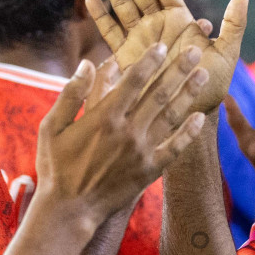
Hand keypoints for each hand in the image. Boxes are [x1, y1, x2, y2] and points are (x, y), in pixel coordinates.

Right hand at [33, 36, 208, 235]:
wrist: (70, 210)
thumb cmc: (56, 166)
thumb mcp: (51, 127)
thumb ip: (71, 94)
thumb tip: (89, 63)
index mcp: (103, 117)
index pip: (133, 81)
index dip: (149, 60)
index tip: (162, 44)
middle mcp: (127, 131)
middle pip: (159, 93)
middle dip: (178, 69)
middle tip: (195, 50)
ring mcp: (141, 151)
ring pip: (170, 116)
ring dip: (188, 93)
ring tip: (203, 74)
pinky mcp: (149, 170)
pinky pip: (174, 148)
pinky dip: (188, 133)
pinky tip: (200, 118)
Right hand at [85, 0, 245, 115]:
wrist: (192, 111)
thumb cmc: (211, 84)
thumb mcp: (227, 53)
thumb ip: (233, 25)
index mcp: (180, 18)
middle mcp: (158, 24)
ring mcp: (142, 38)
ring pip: (122, 4)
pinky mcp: (128, 56)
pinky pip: (111, 32)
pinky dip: (101, 16)